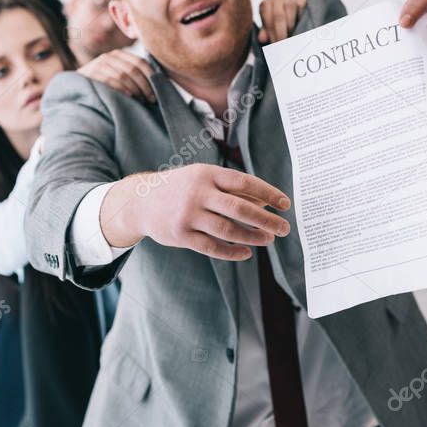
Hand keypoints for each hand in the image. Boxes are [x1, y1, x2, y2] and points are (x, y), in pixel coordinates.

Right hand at [78, 50, 155, 102]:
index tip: (157, 92)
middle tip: (151, 100)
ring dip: (135, 89)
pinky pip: (109, 80)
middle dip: (144, 86)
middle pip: (133, 69)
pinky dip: (121, 88)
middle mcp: (109, 57)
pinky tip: (129, 96)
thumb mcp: (116, 75)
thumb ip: (131, 74)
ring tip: (141, 100)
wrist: (76, 88)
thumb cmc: (102, 86)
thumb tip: (157, 82)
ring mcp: (99, 64)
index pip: (140, 62)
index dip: (151, 77)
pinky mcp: (91, 74)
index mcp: (119, 55)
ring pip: (123, 75)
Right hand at [98, 164, 290, 260]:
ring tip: (268, 240)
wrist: (141, 201)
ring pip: (227, 230)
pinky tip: (247, 252)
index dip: (268, 193)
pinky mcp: (181, 235)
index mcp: (206, 174)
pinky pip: (212, 247)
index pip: (244, 182)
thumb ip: (232, 189)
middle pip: (239, 208)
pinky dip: (232, 252)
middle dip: (266, 220)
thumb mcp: (204, 179)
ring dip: (252, 236)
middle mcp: (197, 193)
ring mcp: (188, 215)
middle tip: (284, 228)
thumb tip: (267, 204)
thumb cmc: (181, 188)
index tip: (285, 204)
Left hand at [258, 0, 306, 43]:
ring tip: (291, 33)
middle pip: (278, 14)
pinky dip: (300, 14)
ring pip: (289, 6)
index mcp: (266, 5)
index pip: (266, 16)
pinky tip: (300, 23)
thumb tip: (261, 38)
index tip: (275, 42)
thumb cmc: (281, 25)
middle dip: (280, 31)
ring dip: (290, 23)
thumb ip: (266, 33)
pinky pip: (300, 4)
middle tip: (283, 42)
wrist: (296, 19)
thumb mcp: (272, 30)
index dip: (271, 31)